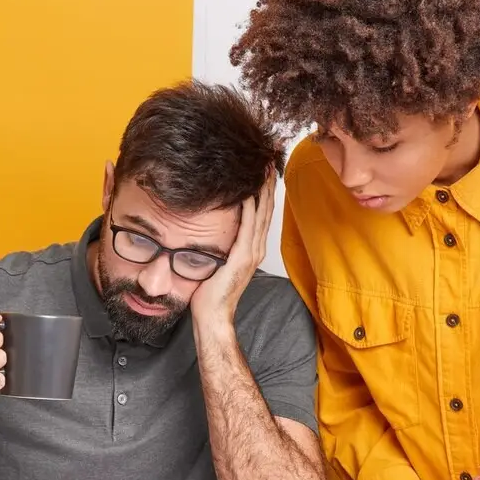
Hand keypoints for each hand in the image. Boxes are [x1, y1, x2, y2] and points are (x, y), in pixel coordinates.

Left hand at [189, 171, 275, 324]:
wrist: (214, 316)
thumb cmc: (212, 293)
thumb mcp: (218, 261)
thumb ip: (221, 245)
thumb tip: (211, 228)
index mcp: (252, 249)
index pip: (261, 215)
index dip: (264, 193)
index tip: (263, 173)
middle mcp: (255, 249)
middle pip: (266, 211)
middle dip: (267, 186)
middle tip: (268, 163)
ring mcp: (250, 253)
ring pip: (260, 215)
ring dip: (262, 192)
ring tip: (262, 171)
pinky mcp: (241, 258)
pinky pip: (246, 228)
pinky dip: (249, 209)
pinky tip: (248, 193)